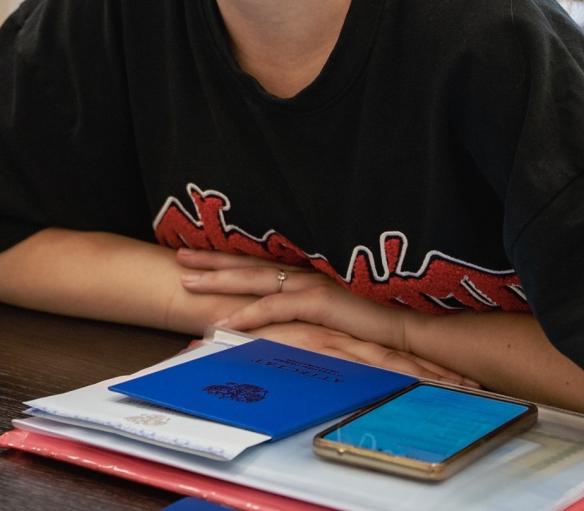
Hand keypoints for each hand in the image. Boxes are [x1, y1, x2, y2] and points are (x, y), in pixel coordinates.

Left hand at [177, 249, 475, 384]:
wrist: (405, 331)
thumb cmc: (367, 323)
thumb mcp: (327, 312)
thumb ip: (300, 307)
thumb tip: (269, 314)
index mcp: (302, 273)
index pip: (255, 262)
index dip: (223, 257)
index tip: (194, 253)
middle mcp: (302, 273)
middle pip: (247, 265)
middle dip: (210, 261)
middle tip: (178, 259)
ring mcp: (310, 285)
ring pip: (254, 282)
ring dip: (218, 284)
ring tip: (187, 286)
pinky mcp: (319, 303)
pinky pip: (275, 309)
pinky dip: (249, 315)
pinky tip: (226, 321)